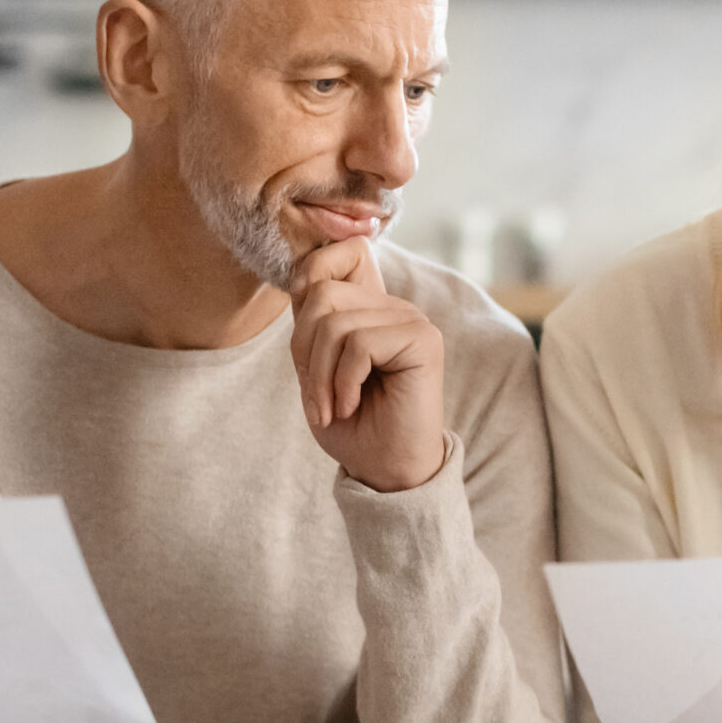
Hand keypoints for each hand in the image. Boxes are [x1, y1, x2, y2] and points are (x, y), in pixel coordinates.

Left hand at [288, 236, 447, 493]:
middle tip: (316, 397)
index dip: (311, 275)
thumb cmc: (352, 425)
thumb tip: (299, 277)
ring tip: (332, 408)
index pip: (343, 252)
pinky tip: (351, 406)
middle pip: (323, 294)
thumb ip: (311, 321)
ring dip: (321, 376)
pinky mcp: (422, 340)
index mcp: (370, 307)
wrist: (386, 470)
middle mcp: (393, 306)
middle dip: (305, 351)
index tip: (305, 339)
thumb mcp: (314, 368)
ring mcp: (411, 320)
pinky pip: (359, 344)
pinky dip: (342, 382)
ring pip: (335, 322)